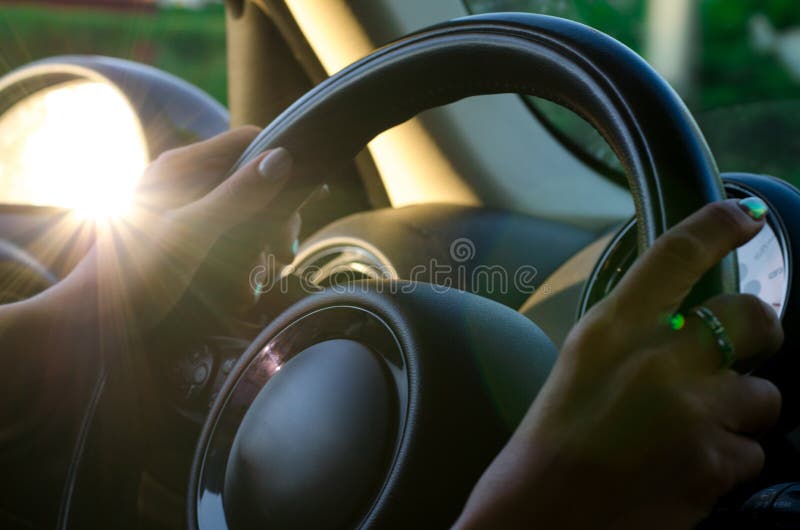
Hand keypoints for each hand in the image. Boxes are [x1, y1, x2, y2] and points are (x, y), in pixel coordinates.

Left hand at [48, 126, 294, 341]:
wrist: (91, 323)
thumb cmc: (135, 275)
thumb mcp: (193, 233)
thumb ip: (238, 195)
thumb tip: (284, 158)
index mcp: (183, 167)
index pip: (248, 141)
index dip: (281, 161)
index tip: (307, 196)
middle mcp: (186, 182)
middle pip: (252, 182)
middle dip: (275, 218)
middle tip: (283, 253)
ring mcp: (186, 211)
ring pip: (245, 215)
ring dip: (260, 247)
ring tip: (258, 282)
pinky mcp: (186, 240)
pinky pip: (228, 240)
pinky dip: (241, 263)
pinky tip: (241, 293)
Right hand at [455, 200, 783, 528]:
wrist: (542, 521)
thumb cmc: (547, 448)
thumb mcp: (579, 371)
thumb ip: (630, 340)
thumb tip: (681, 326)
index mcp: (609, 331)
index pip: (674, 256)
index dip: (717, 225)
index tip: (743, 216)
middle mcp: (656, 362)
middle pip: (751, 315)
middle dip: (762, 329)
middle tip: (750, 346)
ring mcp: (691, 413)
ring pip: (764, 396)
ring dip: (740, 413)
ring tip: (696, 434)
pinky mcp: (713, 465)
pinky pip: (752, 452)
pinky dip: (729, 460)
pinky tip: (689, 471)